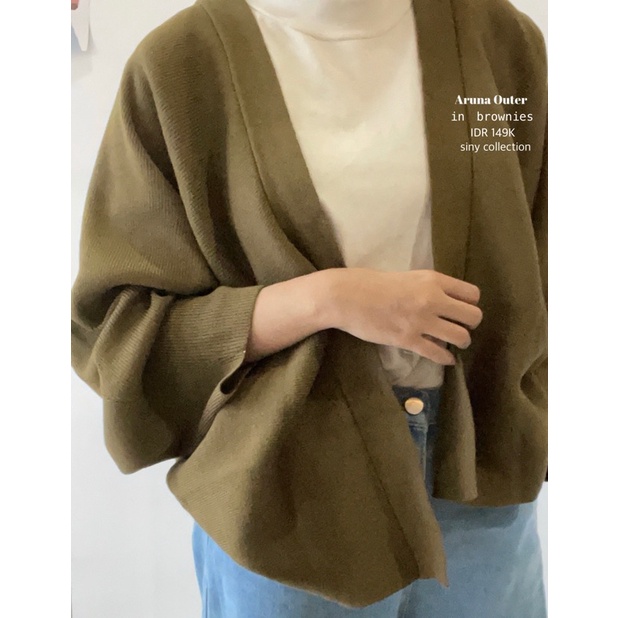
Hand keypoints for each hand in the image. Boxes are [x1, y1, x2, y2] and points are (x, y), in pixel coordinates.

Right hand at [325, 268, 482, 365]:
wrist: (345, 296)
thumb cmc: (369, 282)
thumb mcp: (406, 276)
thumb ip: (426, 286)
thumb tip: (441, 299)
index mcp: (432, 280)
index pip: (472, 293)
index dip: (470, 303)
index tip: (461, 308)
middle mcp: (432, 299)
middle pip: (473, 316)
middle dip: (470, 323)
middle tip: (460, 326)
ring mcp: (421, 322)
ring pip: (461, 337)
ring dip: (461, 341)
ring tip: (454, 342)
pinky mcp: (408, 340)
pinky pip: (438, 354)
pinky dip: (446, 359)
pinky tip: (446, 359)